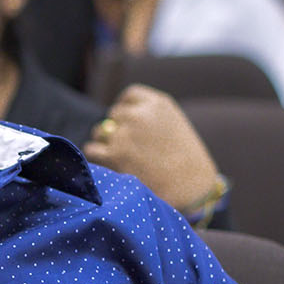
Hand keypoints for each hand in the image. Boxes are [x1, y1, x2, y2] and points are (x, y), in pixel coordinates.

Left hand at [84, 85, 221, 211]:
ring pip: (100, 132)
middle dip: (117, 128)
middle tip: (128, 147)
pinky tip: (109, 165)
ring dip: (105, 142)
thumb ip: (150, 119)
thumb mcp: (175, 128)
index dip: (126, 109)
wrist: (191, 187)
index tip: (129, 122)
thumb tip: (113, 123)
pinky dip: (97, 156)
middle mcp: (139, 115)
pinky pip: (92, 150)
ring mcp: (125, 134)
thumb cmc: (186, 162)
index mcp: (158, 104)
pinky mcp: (115, 155)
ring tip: (122, 158)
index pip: (130, 96)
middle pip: (114, 115)